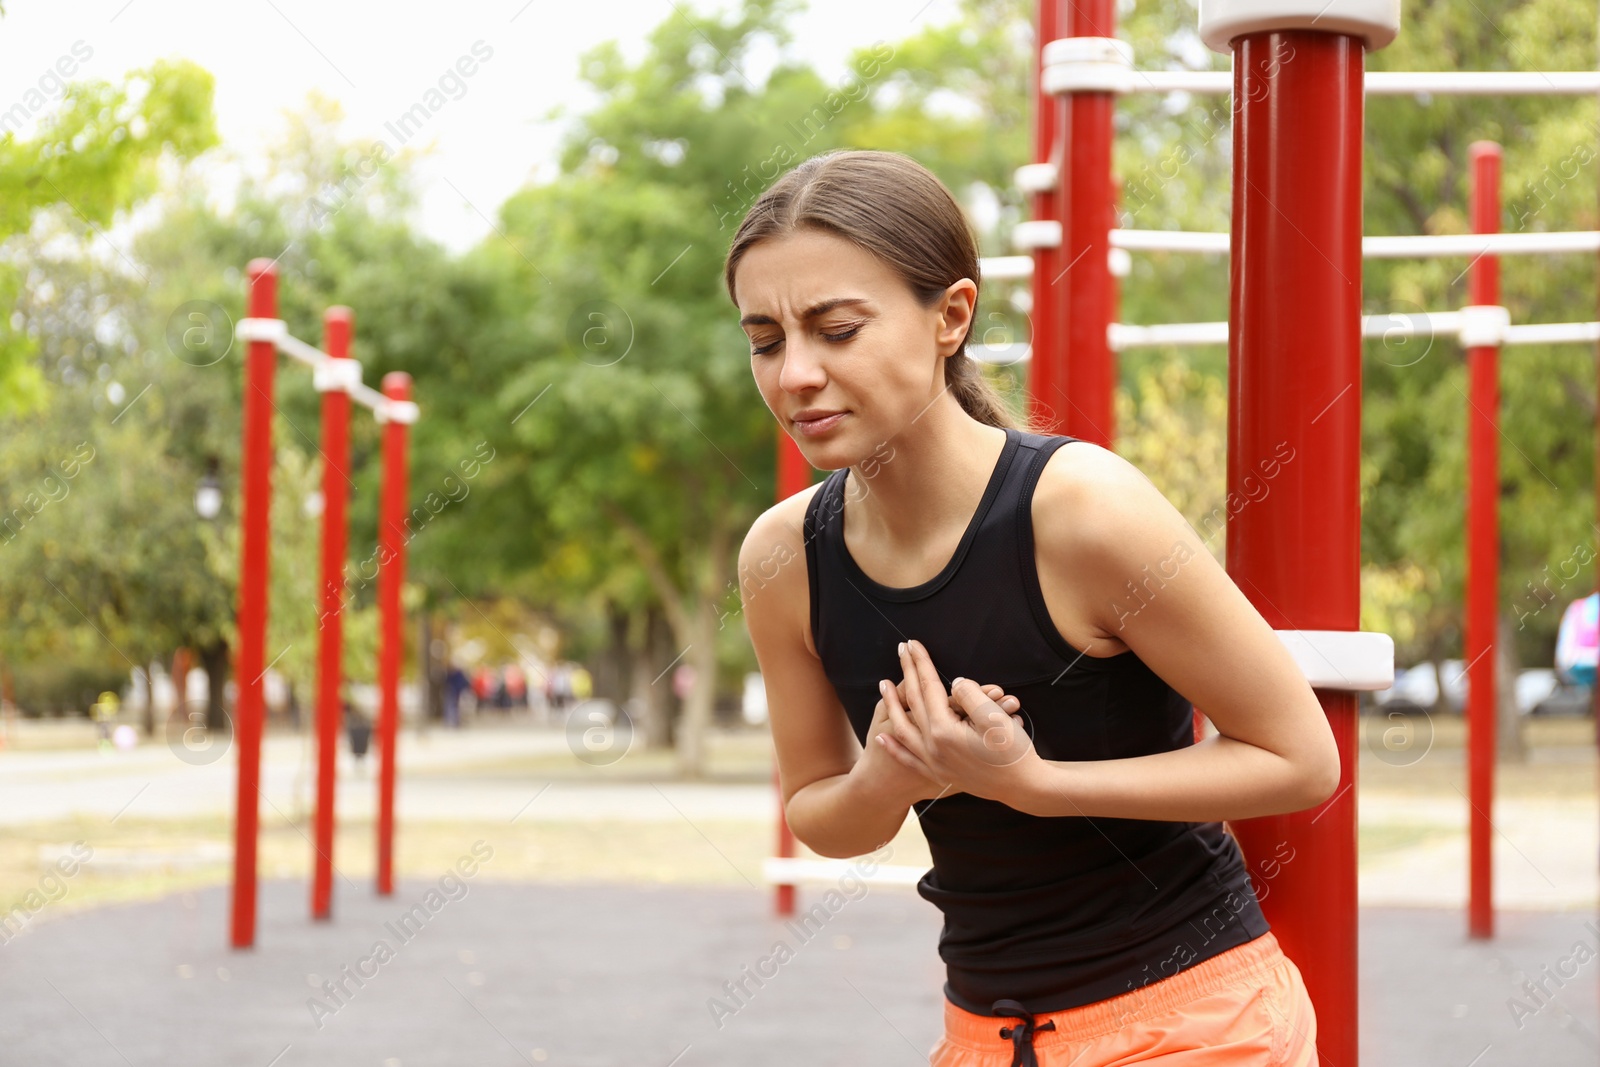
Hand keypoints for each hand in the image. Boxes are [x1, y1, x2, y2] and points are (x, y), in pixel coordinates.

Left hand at [877, 638, 1042, 806]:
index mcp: (945, 731)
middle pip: (914, 702)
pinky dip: (894, 746)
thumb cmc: (1013, 752)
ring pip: (904, 729)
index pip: (928, 687)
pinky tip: (882, 736)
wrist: (1024, 787)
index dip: (921, 662)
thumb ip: (970, 695)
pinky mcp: (939, 775)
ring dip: (892, 705)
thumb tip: (954, 683)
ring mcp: (934, 763)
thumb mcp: (995, 717)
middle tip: (901, 649)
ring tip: (882, 685)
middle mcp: (933, 747)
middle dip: (907, 672)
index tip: (913, 643)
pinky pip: (908, 759)